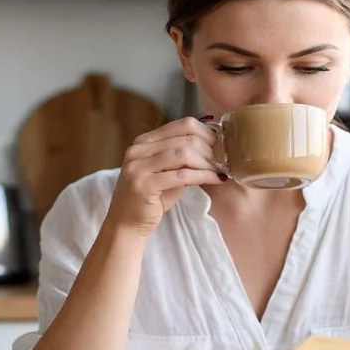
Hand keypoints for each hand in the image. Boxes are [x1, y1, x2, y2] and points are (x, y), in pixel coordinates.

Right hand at [106, 116, 224, 235]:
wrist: (126, 224)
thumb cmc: (151, 199)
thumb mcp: (167, 172)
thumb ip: (182, 157)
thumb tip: (214, 145)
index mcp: (144, 141)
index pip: (182, 125)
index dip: (207, 133)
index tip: (221, 145)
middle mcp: (138, 150)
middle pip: (185, 138)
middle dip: (210, 149)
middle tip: (223, 160)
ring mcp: (138, 167)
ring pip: (184, 154)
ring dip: (207, 163)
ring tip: (219, 170)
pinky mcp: (144, 185)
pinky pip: (182, 175)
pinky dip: (203, 176)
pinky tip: (215, 179)